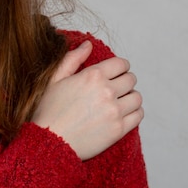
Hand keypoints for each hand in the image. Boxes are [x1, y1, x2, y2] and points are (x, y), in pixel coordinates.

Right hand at [31, 40, 143, 159]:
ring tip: (120, 101)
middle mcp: (107, 91)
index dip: (119, 67)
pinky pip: (138, 115)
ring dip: (130, 97)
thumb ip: (73, 59)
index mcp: (92, 76)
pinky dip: (134, 112)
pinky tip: (123, 113)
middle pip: (131, 79)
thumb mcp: (55, 79)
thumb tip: (88, 44)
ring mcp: (114, 111)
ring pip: (137, 97)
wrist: (49, 143)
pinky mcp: (119, 129)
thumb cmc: (48, 111)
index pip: (121, 64)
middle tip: (115, 88)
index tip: (115, 72)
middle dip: (124, 81)